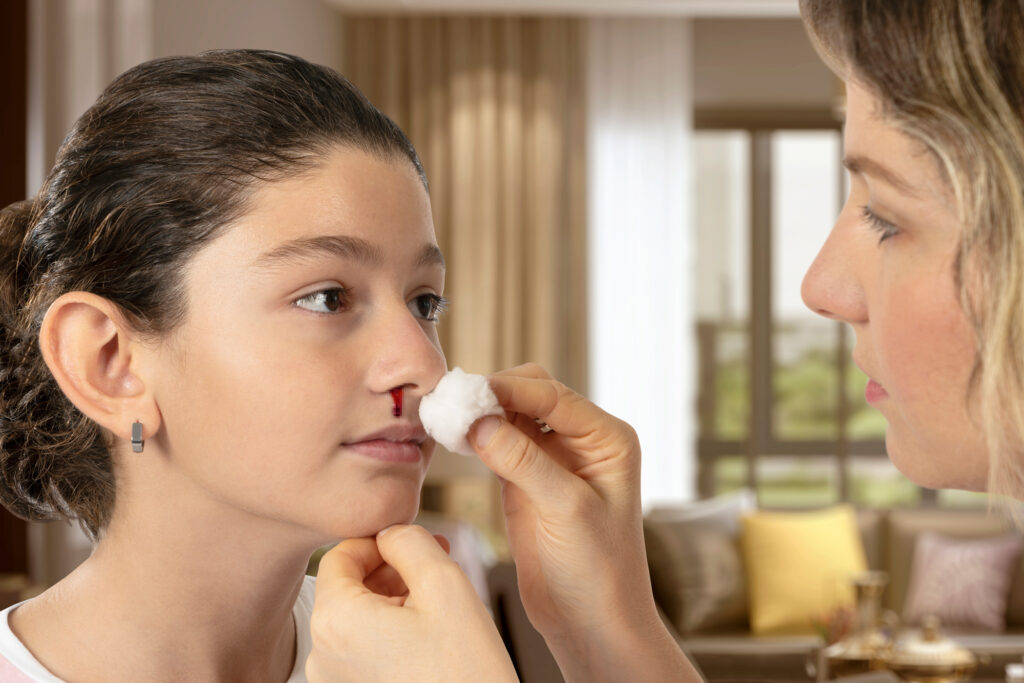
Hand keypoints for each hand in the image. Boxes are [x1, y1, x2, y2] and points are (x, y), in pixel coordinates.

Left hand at [305, 525, 517, 682]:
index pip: (338, 555)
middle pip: (348, 588)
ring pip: (358, 618)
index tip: (415, 543)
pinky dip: (391, 631)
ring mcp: (335, 682)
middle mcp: (322, 655)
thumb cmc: (465, 671)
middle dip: (390, 569)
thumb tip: (389, 532)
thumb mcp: (445, 583)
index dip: (378, 540)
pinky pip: (363, 649)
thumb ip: (409, 541)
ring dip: (393, 599)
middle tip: (437, 562)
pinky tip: (429, 633)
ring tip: (438, 602)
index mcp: (335, 621)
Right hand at [469, 364, 698, 681]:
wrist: (590, 623)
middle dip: (494, 394)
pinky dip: (475, 437)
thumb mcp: (566, 510)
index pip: (554, 396)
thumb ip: (525, 462)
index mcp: (608, 438)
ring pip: (510, 415)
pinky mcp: (524, 479)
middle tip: (455, 404)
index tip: (470, 391)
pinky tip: (454, 438)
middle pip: (532, 393)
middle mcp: (582, 441)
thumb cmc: (599, 570)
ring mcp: (552, 459)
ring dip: (480, 413)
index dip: (511, 389)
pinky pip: (496, 443)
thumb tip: (478, 421)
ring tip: (448, 417)